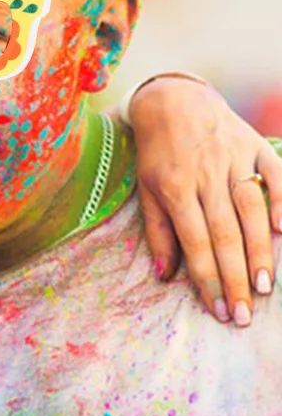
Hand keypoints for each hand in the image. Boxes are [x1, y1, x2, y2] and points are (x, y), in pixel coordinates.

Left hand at [131, 78, 281, 325]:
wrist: (174, 101)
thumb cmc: (158, 153)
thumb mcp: (147, 189)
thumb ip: (158, 230)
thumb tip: (164, 275)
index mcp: (175, 188)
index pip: (195, 241)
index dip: (208, 279)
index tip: (220, 311)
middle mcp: (205, 175)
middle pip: (224, 233)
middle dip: (235, 277)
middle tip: (246, 315)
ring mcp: (233, 159)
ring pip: (252, 210)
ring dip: (260, 250)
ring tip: (264, 286)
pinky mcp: (256, 146)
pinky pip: (276, 175)